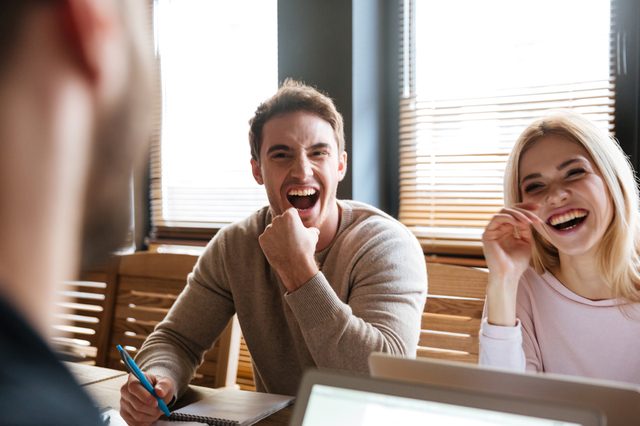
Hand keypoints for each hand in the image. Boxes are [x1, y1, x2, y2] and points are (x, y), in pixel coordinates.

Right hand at [120, 373, 174, 425]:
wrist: (157, 394)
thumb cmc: (160, 387)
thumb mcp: (166, 383)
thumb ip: (164, 386)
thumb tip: (159, 392)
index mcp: (133, 378)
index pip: (134, 387)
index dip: (145, 396)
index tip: (156, 402)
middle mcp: (125, 390)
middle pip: (136, 404)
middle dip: (151, 409)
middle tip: (161, 409)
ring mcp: (123, 403)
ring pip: (137, 415)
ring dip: (151, 416)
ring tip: (157, 411)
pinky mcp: (124, 414)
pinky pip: (134, 423)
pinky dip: (146, 422)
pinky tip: (151, 415)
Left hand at [259, 208, 319, 291]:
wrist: (295, 265)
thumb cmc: (305, 249)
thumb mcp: (312, 237)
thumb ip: (312, 230)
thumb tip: (314, 231)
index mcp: (290, 215)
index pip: (290, 213)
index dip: (294, 221)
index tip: (296, 229)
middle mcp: (277, 219)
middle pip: (280, 220)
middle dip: (284, 228)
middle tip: (291, 240)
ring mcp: (268, 229)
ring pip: (272, 230)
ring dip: (277, 235)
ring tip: (285, 246)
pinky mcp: (262, 239)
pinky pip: (266, 239)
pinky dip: (271, 243)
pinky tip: (278, 250)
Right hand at [482, 203, 544, 325]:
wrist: (509, 275)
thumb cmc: (517, 263)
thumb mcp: (526, 242)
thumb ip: (525, 229)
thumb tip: (528, 216)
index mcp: (506, 231)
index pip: (515, 214)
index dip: (526, 209)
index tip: (538, 207)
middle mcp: (498, 229)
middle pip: (509, 210)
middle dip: (524, 209)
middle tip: (536, 211)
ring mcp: (492, 230)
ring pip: (504, 212)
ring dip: (518, 214)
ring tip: (529, 220)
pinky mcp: (487, 234)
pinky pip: (497, 218)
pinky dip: (509, 217)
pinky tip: (519, 222)